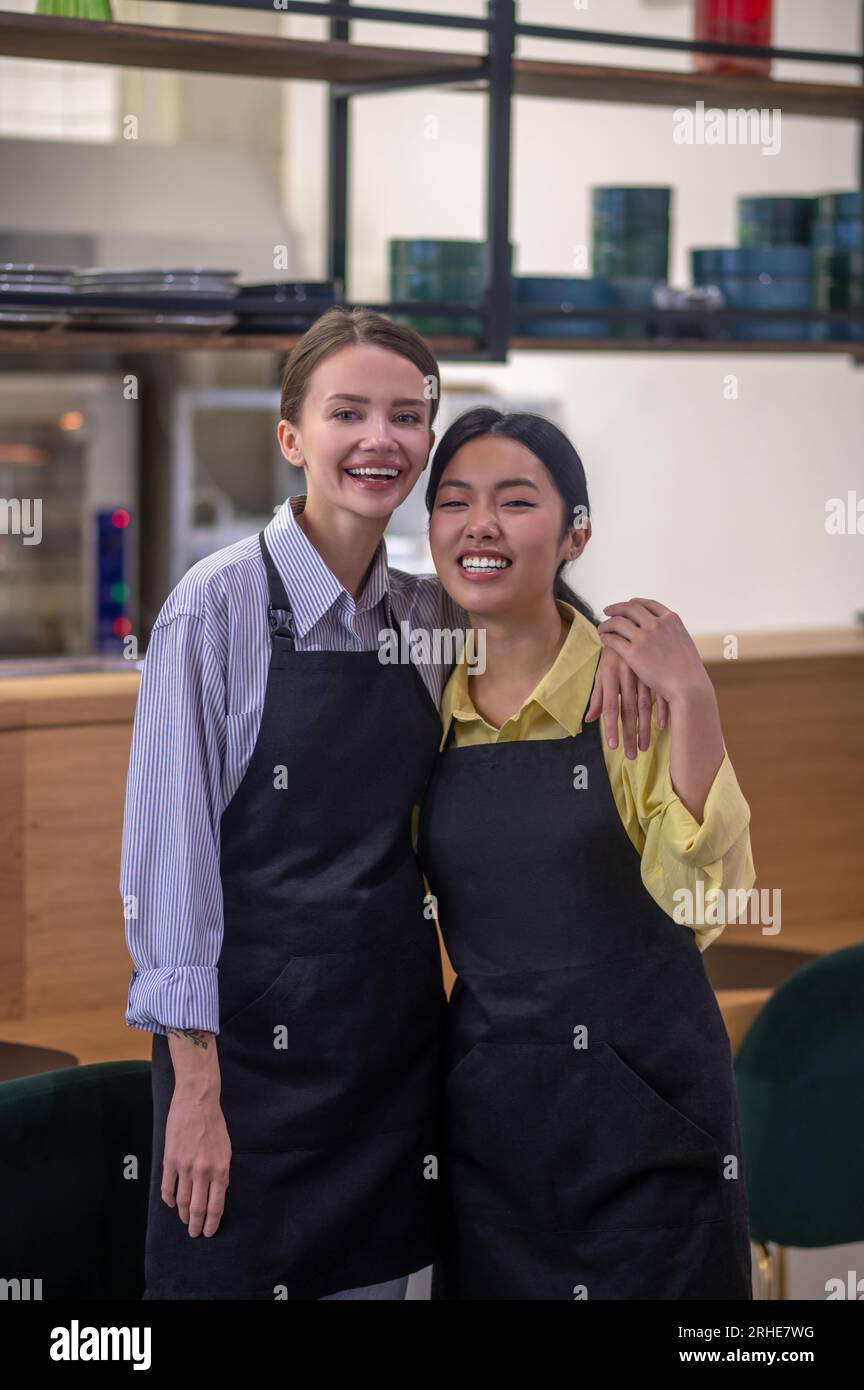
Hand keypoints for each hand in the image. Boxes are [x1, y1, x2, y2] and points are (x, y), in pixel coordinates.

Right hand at [162, 1088, 231, 1237]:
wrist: (197, 1101)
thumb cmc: (214, 1123)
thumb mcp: (225, 1149)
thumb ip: (221, 1171)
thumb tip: (216, 1191)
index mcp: (220, 1169)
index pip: (216, 1206)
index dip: (211, 1223)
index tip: (209, 1232)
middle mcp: (203, 1171)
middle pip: (198, 1208)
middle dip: (196, 1225)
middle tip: (194, 1233)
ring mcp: (184, 1166)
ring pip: (182, 1201)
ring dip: (183, 1214)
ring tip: (185, 1221)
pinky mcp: (170, 1160)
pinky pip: (167, 1187)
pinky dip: (169, 1200)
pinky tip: (171, 1204)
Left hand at [585, 636, 668, 757]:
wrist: (631, 626)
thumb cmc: (612, 656)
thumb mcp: (602, 673)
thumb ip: (597, 696)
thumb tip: (588, 720)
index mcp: (610, 674)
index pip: (610, 707)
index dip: (611, 728)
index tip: (613, 747)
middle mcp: (626, 674)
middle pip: (628, 710)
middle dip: (629, 735)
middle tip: (631, 756)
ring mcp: (643, 673)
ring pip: (645, 706)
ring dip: (645, 729)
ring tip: (644, 748)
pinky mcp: (656, 670)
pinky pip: (660, 694)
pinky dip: (661, 711)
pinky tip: (662, 727)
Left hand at [596, 598, 711, 706]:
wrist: (689, 687)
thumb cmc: (688, 671)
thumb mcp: (684, 643)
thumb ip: (671, 633)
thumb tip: (663, 633)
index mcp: (671, 619)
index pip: (648, 604)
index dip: (634, 603)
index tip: (627, 605)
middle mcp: (657, 624)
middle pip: (630, 608)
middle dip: (616, 608)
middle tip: (607, 610)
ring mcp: (644, 637)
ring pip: (618, 622)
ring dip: (607, 623)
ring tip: (602, 628)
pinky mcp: (633, 653)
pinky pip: (613, 639)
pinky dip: (606, 637)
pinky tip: (603, 639)